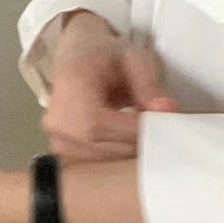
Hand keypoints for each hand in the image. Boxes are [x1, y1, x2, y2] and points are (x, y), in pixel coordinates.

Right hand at [42, 11, 179, 163]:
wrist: (82, 58)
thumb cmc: (109, 56)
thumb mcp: (135, 57)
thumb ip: (149, 84)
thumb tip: (167, 110)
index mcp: (69, 88)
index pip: (98, 124)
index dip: (133, 131)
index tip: (163, 127)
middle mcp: (56, 120)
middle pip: (100, 148)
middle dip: (137, 145)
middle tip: (164, 136)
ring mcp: (57, 141)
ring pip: (100, 163)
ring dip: (129, 155)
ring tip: (148, 138)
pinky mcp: (65, 155)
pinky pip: (95, 167)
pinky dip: (118, 160)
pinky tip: (133, 146)